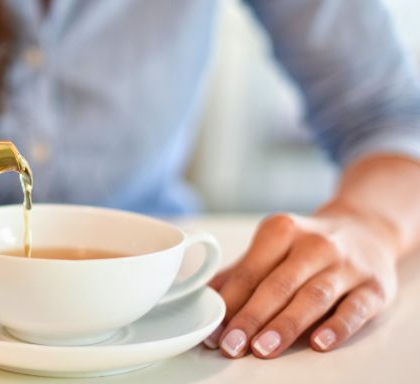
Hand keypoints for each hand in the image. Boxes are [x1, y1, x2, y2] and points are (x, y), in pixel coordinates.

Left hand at [205, 207, 399, 358]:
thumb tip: (203, 300)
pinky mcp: (374, 287)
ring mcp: (347, 265)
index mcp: (281, 231)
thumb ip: (240, 274)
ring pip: (312, 297)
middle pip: (278, 285)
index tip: (214, 331)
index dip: (228, 303)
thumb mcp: (272, 247)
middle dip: (251, 318)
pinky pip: (354, 309)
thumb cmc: (306, 246)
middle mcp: (315, 245)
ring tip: (263, 348)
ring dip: (286, 325)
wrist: (366, 228)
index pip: (249, 272)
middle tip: (232, 345)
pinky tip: (318, 343)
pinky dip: (336, 327)